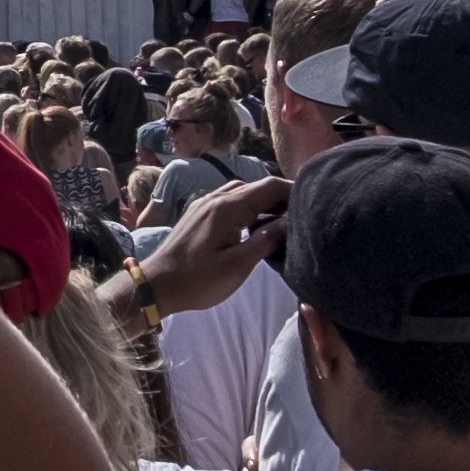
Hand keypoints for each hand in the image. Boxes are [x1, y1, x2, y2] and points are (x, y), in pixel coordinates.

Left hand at [138, 176, 288, 313]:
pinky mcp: (199, 213)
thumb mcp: (237, 266)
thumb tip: (289, 223)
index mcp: (227, 207)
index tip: (312, 205)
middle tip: (302, 217)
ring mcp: (205, 204)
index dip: (293, 191)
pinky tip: (257, 226)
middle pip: (257, 185)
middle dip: (282, 196)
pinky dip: (249, 207)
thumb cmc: (198, 279)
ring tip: (284, 222)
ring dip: (265, 202)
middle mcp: (216, 198)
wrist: (157, 284)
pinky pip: (230, 200)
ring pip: (243, 192)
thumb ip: (265, 241)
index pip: (269, 185)